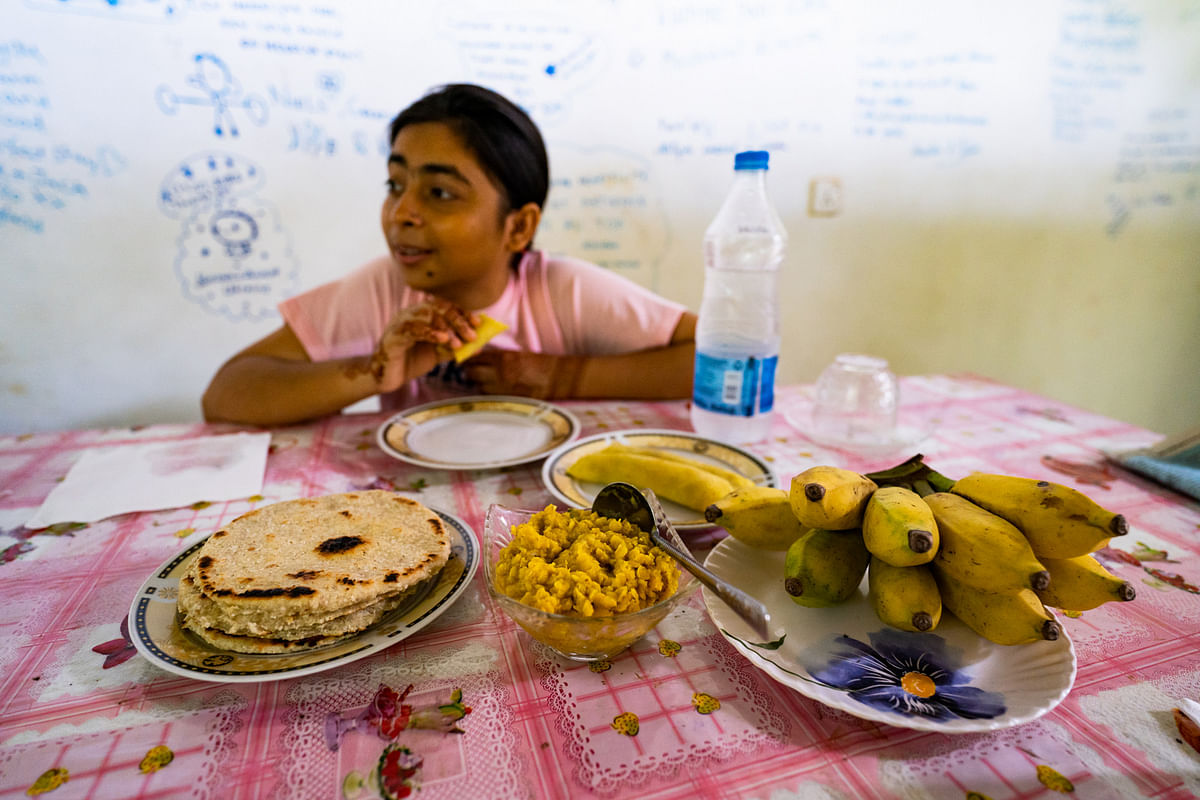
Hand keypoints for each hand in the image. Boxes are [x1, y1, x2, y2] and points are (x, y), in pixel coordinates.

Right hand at [367, 301, 477, 392]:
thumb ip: (455, 348)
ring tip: (458, 343)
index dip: (463, 312)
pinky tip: (442, 339)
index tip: (478, 323)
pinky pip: (412, 329)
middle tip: (472, 336)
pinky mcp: (393, 336)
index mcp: (422, 315)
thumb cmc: (411, 362)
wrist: (388, 377)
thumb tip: (479, 346)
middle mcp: (412, 314)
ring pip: (426, 316)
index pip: (445, 305)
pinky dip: (429, 332)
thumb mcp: (438, 354)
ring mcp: (401, 322)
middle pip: (438, 308)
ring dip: (446, 328)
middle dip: (458, 321)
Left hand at [462, 350, 584, 399]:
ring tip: (484, 383)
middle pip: (472, 373)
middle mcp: (499, 372)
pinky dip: (489, 395)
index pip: (477, 357)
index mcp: (503, 357)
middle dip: (470, 372)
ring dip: (479, 385)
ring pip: (479, 387)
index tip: (466, 360)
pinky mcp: (507, 399)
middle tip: (470, 372)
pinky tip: (494, 392)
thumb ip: (500, 357)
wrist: (558, 378)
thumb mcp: (519, 354)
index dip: (469, 359)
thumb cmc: (542, 364)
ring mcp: (503, 388)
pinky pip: (491, 398)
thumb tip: (483, 359)